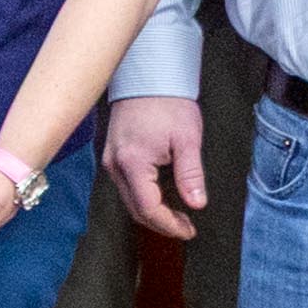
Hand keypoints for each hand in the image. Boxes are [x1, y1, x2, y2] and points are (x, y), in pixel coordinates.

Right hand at [105, 97, 207, 242]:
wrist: (148, 76)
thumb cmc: (168, 103)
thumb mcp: (187, 140)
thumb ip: (191, 175)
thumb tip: (197, 204)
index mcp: (133, 163)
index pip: (148, 208)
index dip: (169, 225)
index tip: (189, 230)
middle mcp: (115, 165)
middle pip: (135, 209)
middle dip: (161, 223)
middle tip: (186, 226)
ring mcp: (109, 159)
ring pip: (128, 199)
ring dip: (151, 212)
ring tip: (177, 214)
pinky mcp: (111, 154)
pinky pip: (125, 186)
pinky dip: (142, 198)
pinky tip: (160, 196)